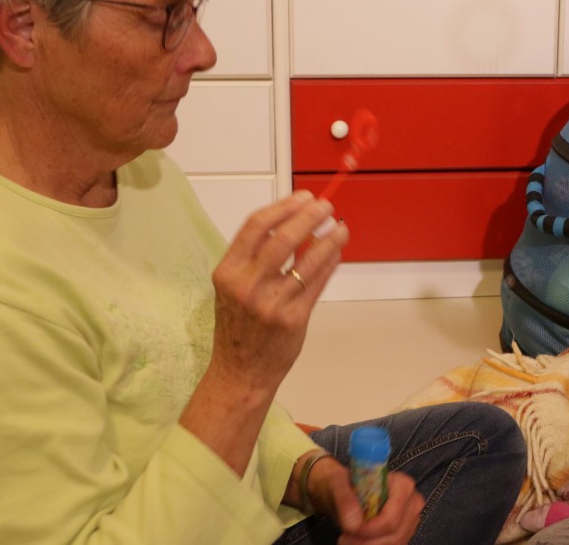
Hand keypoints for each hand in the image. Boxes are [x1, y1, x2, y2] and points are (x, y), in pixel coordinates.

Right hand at [207, 191, 349, 391]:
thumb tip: (295, 223)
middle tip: (326, 206)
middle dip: (309, 216)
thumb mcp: (233, 288)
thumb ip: (256, 258)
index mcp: (228, 272)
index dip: (283, 207)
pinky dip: (329, 263)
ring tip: (340, 227)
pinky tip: (336, 253)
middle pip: (283, 238)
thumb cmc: (238, 326)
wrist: (241, 372)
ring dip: (328, 239)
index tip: (304, 197)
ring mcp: (271, 304)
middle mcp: (247, 286)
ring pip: (307, 260)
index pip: (256, 226)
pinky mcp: (293, 319)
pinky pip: (317, 283)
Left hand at [306, 457, 423, 544]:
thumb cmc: (345, 483)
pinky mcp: (405, 534)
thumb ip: (344, 499)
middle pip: (393, 535)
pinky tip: (357, 541)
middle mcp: (412, 503)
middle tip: (344, 539)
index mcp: (403, 485)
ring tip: (347, 539)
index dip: (369, 530)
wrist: (346, 491)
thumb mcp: (338, 482)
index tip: (349, 530)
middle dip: (366, 542)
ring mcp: (410, 521)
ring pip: (393, 544)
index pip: (391, 518)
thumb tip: (353, 524)